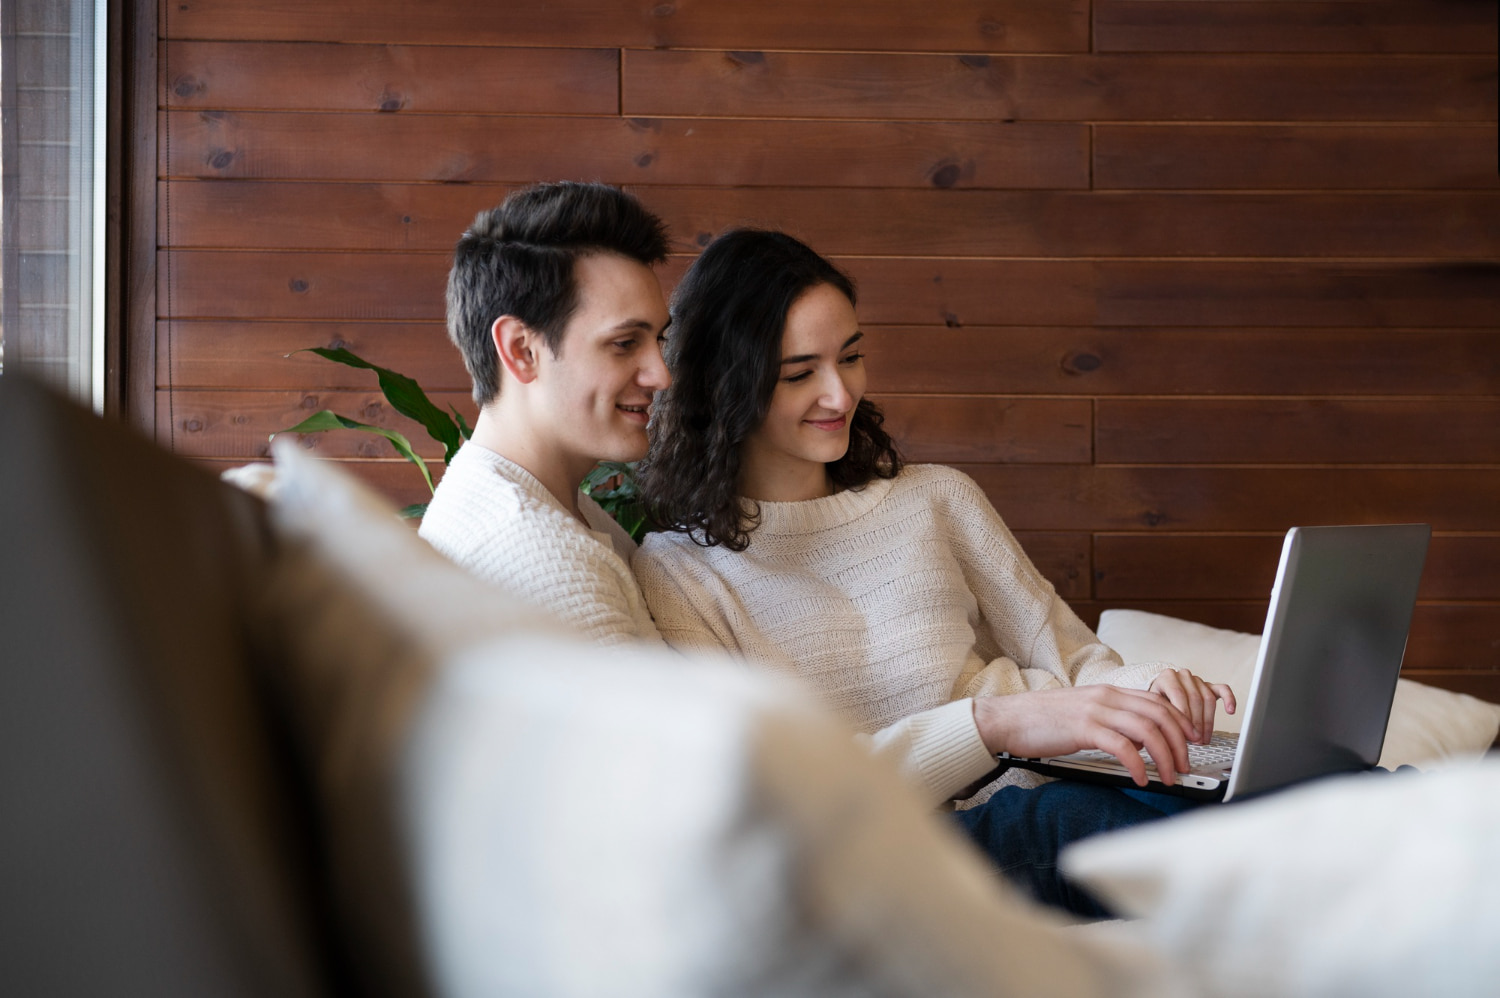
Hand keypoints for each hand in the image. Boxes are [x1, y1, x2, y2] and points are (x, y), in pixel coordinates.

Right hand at [972, 685, 1195, 787]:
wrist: (1008, 719)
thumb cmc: (1041, 720)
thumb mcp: (1084, 713)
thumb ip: (1113, 721)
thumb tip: (1138, 742)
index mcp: (1110, 692)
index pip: (1159, 702)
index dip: (1181, 723)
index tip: (1191, 744)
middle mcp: (1107, 697)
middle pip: (1160, 714)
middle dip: (1181, 742)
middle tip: (1186, 766)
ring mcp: (1096, 711)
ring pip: (1147, 729)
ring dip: (1166, 756)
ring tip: (1170, 777)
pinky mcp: (1084, 728)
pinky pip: (1123, 747)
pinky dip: (1139, 765)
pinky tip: (1141, 779)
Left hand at [1148, 668, 1235, 743]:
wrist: (1160, 692)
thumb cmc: (1156, 701)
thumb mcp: (1153, 705)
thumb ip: (1162, 714)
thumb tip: (1173, 733)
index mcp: (1167, 677)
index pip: (1178, 694)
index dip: (1184, 715)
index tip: (1186, 732)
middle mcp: (1183, 676)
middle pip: (1195, 699)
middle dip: (1196, 723)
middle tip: (1196, 740)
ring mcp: (1198, 680)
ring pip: (1208, 699)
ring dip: (1208, 722)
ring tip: (1204, 738)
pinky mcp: (1210, 685)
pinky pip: (1223, 690)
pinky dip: (1229, 699)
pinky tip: (1230, 710)